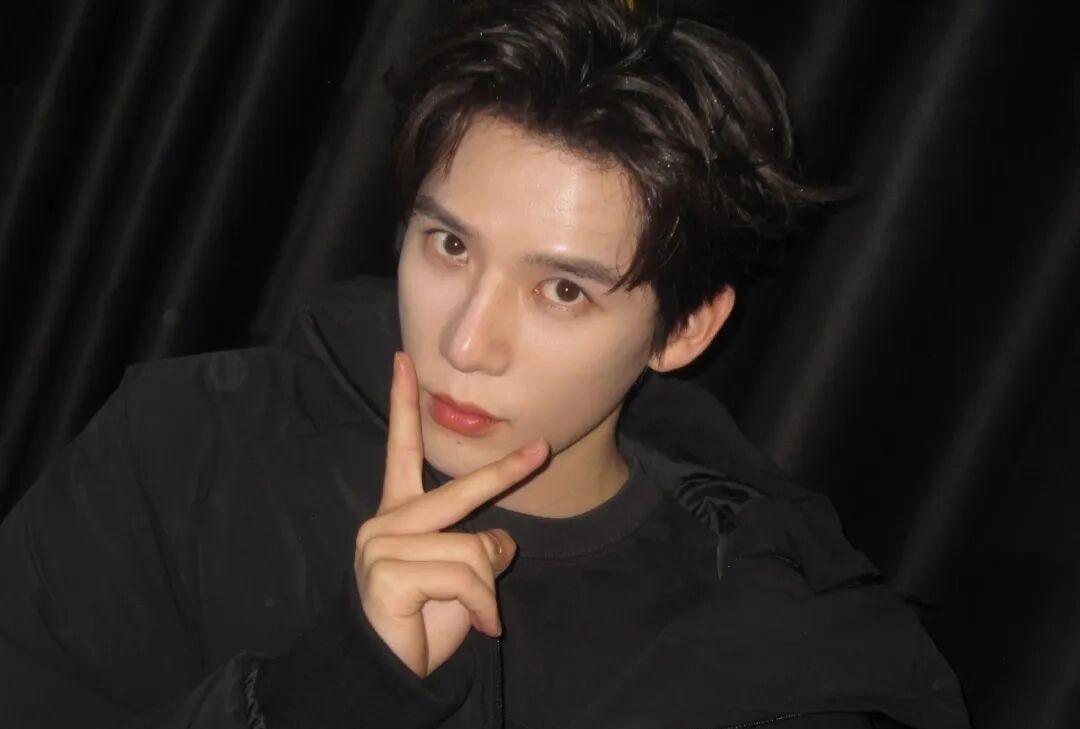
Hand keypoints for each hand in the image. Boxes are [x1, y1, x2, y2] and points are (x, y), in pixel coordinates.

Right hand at [354, 351, 547, 677]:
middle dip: (505, 472)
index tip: (403, 359)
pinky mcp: (388, 572)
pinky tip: (475, 624)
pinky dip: (481, 604)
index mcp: (399, 514)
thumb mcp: (461, 577)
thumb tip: (502, 540)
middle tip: (540, 450)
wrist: (389, 672)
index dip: (403, 404)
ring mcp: (383, 545)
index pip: (402, 449)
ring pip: (472, 548)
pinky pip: (464, 575)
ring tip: (478, 614)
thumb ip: (477, 547)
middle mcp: (386, 522)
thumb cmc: (424, 620)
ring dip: (487, 589)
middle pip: (459, 491)